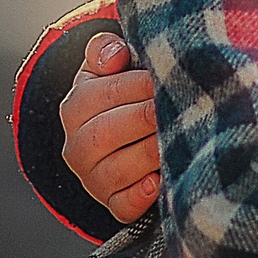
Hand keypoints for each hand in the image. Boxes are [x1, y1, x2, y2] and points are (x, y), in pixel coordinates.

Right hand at [61, 31, 162, 223]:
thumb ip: (106, 49)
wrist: (126, 133)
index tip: (165, 77)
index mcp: (76, 107)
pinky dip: (140, 197)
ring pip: (115, 171)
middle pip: (104, 134)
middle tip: (181, 106)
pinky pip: (122, 207)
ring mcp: (93, 179)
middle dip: (145, 118)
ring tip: (178, 138)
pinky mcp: (113, 204)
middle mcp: (77, 146)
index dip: (136, 86)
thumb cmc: (126, 91)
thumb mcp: (111, 65)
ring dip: (149, 154)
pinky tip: (160, 182)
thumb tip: (114, 55)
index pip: (101, 95)